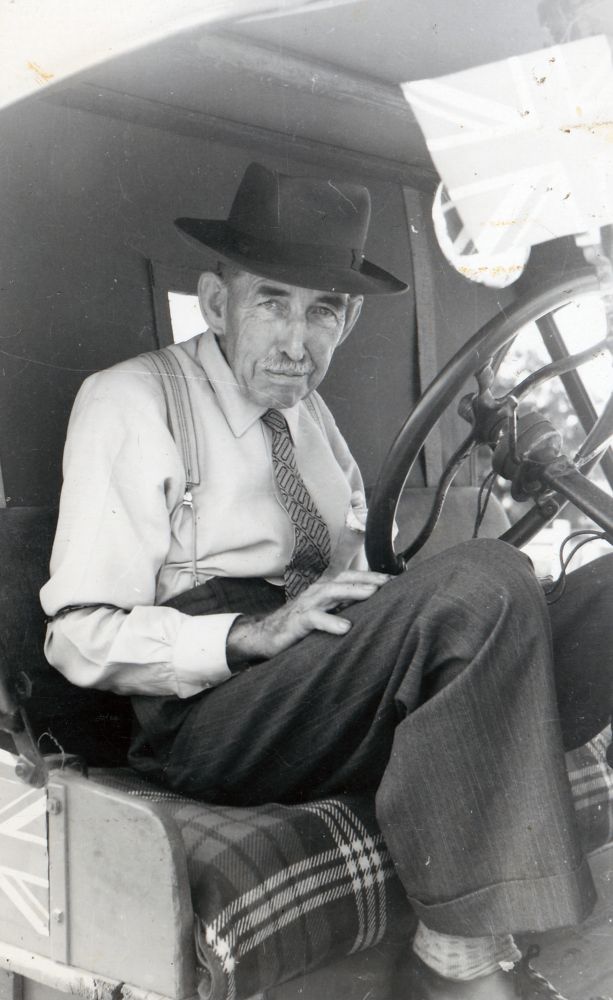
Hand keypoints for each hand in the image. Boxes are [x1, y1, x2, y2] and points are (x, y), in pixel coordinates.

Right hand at [226, 569, 390, 667]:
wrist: (267, 635)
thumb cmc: (301, 625)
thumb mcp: (325, 614)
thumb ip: (344, 608)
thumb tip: (374, 609)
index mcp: (325, 589)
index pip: (350, 577)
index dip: (371, 575)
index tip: (394, 578)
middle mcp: (317, 592)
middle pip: (344, 579)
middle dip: (367, 578)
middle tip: (388, 582)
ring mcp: (307, 604)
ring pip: (331, 593)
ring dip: (352, 592)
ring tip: (371, 593)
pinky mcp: (298, 621)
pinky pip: (315, 619)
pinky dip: (330, 622)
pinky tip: (345, 628)